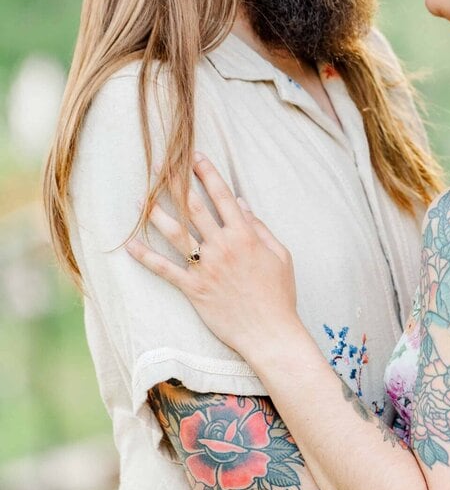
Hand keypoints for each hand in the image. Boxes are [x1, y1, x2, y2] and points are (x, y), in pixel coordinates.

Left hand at [126, 154, 300, 360]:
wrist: (270, 332)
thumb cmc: (279, 294)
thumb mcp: (280, 255)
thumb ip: (260, 227)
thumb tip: (241, 204)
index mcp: (245, 235)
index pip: (222, 196)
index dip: (207, 173)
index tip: (195, 157)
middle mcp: (222, 246)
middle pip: (193, 207)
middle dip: (175, 183)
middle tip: (160, 167)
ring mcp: (206, 267)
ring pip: (175, 233)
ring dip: (155, 214)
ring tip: (139, 200)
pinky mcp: (194, 289)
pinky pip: (165, 270)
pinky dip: (146, 257)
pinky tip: (129, 245)